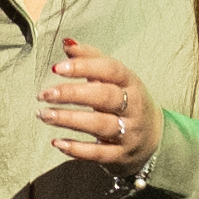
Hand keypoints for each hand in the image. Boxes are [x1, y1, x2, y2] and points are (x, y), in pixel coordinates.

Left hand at [36, 33, 156, 171]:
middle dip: (72, 94)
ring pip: (99, 125)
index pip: (110, 69)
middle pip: (104, 96)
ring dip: (69, 119)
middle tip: (45, 94)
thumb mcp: (116, 78)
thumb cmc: (127, 101)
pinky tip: (57, 142)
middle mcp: (132, 106)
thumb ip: (91, 58)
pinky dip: (77, 149)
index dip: (84, 67)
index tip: (56, 68)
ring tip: (44, 114)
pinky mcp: (121, 155)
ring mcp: (129, 132)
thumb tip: (66, 42)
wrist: (154, 139)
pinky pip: (98, 153)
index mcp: (130, 82)